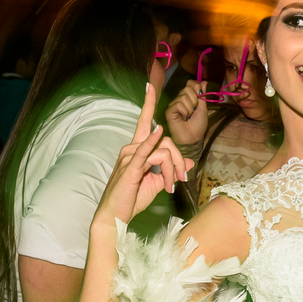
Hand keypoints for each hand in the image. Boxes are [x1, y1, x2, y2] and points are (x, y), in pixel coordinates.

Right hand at [93, 83, 193, 225]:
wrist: (115, 216)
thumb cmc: (131, 199)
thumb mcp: (156, 183)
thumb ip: (170, 170)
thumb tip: (188, 162)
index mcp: (136, 150)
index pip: (144, 122)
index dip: (147, 103)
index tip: (150, 85)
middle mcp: (131, 148)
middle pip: (165, 141)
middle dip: (179, 160)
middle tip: (181, 180)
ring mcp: (129, 156)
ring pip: (162, 150)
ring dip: (172, 170)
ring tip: (170, 187)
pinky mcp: (130, 167)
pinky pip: (145, 150)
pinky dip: (153, 141)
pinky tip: (158, 132)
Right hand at [166, 80, 208, 146]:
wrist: (192, 137)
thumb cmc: (198, 125)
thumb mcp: (203, 108)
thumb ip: (202, 95)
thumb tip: (204, 82)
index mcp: (189, 97)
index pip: (190, 83)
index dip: (196, 86)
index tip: (200, 95)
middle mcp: (180, 99)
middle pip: (187, 88)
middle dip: (195, 100)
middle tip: (194, 110)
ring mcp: (174, 104)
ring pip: (183, 97)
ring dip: (190, 108)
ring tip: (188, 116)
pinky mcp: (169, 110)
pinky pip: (179, 104)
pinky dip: (184, 112)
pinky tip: (183, 118)